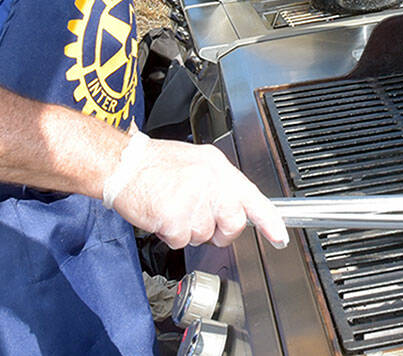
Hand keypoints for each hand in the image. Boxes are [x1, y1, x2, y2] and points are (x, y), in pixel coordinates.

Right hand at [111, 138, 288, 249]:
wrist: (122, 165)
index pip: (253, 197)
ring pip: (205, 234)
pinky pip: (181, 240)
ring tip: (173, 207)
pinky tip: (162, 215)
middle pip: (233, 223)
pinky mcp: (175, 216)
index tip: (279, 237)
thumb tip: (234, 204)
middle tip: (200, 219)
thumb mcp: (196, 162)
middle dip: (220, 231)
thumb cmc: (155, 164)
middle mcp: (211, 182)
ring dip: (189, 229)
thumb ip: (219, 183)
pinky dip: (171, 234)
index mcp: (218, 168)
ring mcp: (194, 199)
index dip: (270, 221)